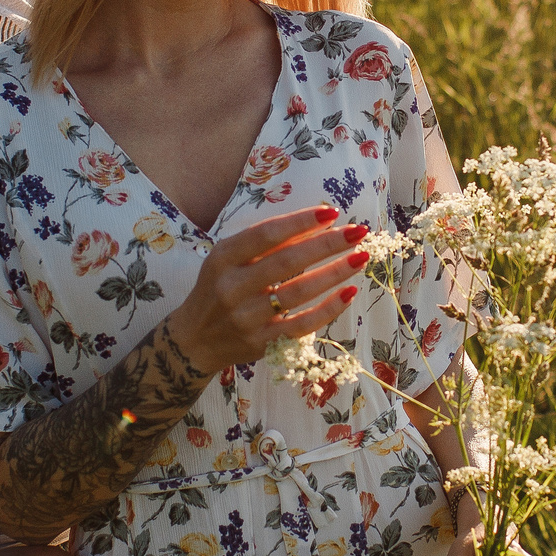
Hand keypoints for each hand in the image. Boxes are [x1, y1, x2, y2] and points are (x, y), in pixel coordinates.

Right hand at [166, 205, 372, 370]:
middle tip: (357, 231)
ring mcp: (246, 318)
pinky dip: (328, 309)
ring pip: (298, 292)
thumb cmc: (220, 288)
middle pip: (286, 262)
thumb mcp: (229, 260)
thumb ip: (265, 244)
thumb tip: (316, 224)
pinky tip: (349, 293)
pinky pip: (302, 325)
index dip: (300, 222)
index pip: (265, 235)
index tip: (331, 212)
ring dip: (334, 273)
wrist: (195, 340)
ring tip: (360, 257)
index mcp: (222, 258)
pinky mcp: (261, 343)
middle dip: (326, 244)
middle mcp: (231, 287)